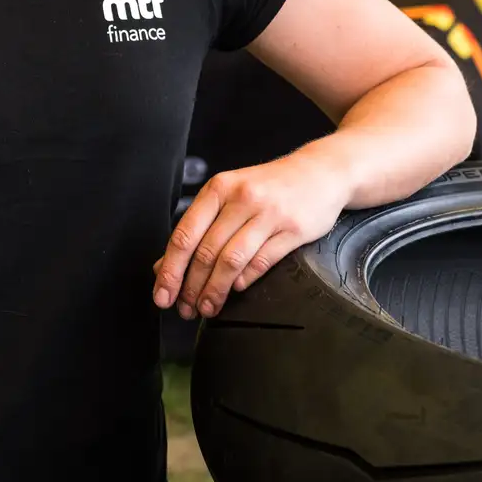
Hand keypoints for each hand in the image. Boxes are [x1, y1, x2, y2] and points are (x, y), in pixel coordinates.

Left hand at [152, 148, 351, 321]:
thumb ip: (199, 227)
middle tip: (185, 309)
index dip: (170, 270)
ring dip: (216, 290)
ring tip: (208, 308)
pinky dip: (245, 280)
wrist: (319, 172)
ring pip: (232, 260)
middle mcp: (241, 198)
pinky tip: (237, 290)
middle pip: (206, 251)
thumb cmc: (268, 187)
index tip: (162, 295)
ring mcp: (268, 213)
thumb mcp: (229, 195)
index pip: (185, 235)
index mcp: (219, 188)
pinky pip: (262, 261)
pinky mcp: (293, 229)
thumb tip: (164, 265)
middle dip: (191, 287)